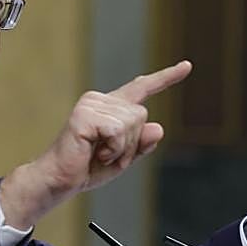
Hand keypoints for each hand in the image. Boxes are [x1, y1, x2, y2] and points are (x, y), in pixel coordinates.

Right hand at [0, 61, 192, 228]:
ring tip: (99, 154)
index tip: (187, 65)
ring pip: (132, 124)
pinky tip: (94, 152)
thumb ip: (141, 144)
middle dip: (131, 144)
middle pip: (141, 116)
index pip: (142, 88)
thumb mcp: (123, 158)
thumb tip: (158, 128)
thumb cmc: (86, 168)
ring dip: (121, 148)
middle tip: (107, 155)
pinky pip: (118, 131)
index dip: (166, 77)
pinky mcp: (84, 114)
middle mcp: (101, 100)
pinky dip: (112, 149)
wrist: (59, 180)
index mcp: (111, 108)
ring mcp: (92, 104)